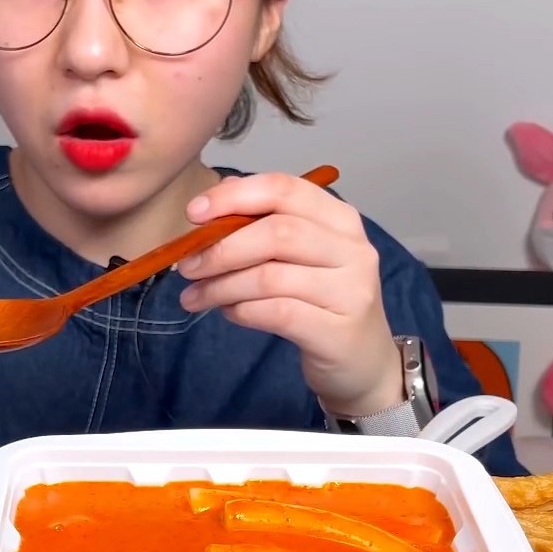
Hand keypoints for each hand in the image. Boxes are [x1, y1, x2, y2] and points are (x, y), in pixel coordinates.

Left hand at [176, 172, 404, 416]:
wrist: (364, 362)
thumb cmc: (324, 302)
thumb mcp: (301, 257)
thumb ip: (265, 225)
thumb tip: (217, 200)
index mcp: (340, 220)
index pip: (285, 190)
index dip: (235, 197)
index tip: (194, 214)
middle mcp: (352, 249)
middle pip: (277, 233)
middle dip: (222, 249)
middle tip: (188, 266)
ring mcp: (351, 291)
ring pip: (271, 276)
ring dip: (222, 286)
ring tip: (195, 297)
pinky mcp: (338, 331)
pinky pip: (277, 313)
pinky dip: (242, 311)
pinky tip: (228, 313)